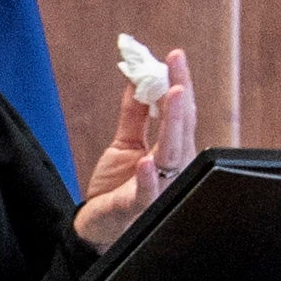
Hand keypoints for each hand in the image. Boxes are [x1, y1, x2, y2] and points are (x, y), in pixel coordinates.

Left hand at [75, 59, 198, 248]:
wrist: (98, 224)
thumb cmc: (118, 185)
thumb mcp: (124, 143)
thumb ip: (134, 114)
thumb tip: (137, 78)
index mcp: (171, 149)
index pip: (181, 111)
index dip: (179, 82)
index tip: (176, 55)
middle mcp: (173, 167)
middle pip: (182, 128)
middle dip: (180, 97)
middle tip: (177, 70)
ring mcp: (159, 187)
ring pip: (172, 155)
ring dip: (174, 125)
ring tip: (173, 97)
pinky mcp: (139, 207)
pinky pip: (147, 193)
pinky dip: (149, 178)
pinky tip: (147, 161)